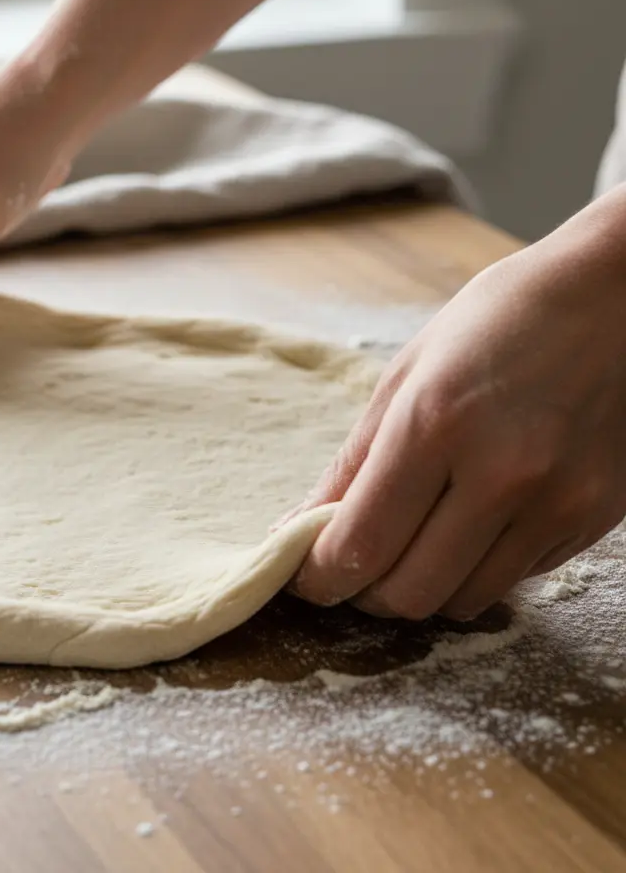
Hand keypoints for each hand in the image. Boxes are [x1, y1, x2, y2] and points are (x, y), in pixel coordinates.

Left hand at [291, 192, 625, 619]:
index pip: (362, 544)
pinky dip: (473, 572)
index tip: (305, 579)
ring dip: (421, 590)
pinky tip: (464, 529)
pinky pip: (513, 579)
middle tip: (350, 568)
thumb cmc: (498, 322)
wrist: (615, 297)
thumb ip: (353, 463)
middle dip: (365, 594)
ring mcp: (556, 503)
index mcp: (435, 424)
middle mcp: (501, 474)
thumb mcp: (405, 376)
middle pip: (410, 593)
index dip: (320, 579)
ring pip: (463, 601)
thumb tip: (303, 526)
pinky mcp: (592, 519)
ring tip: (406, 550)